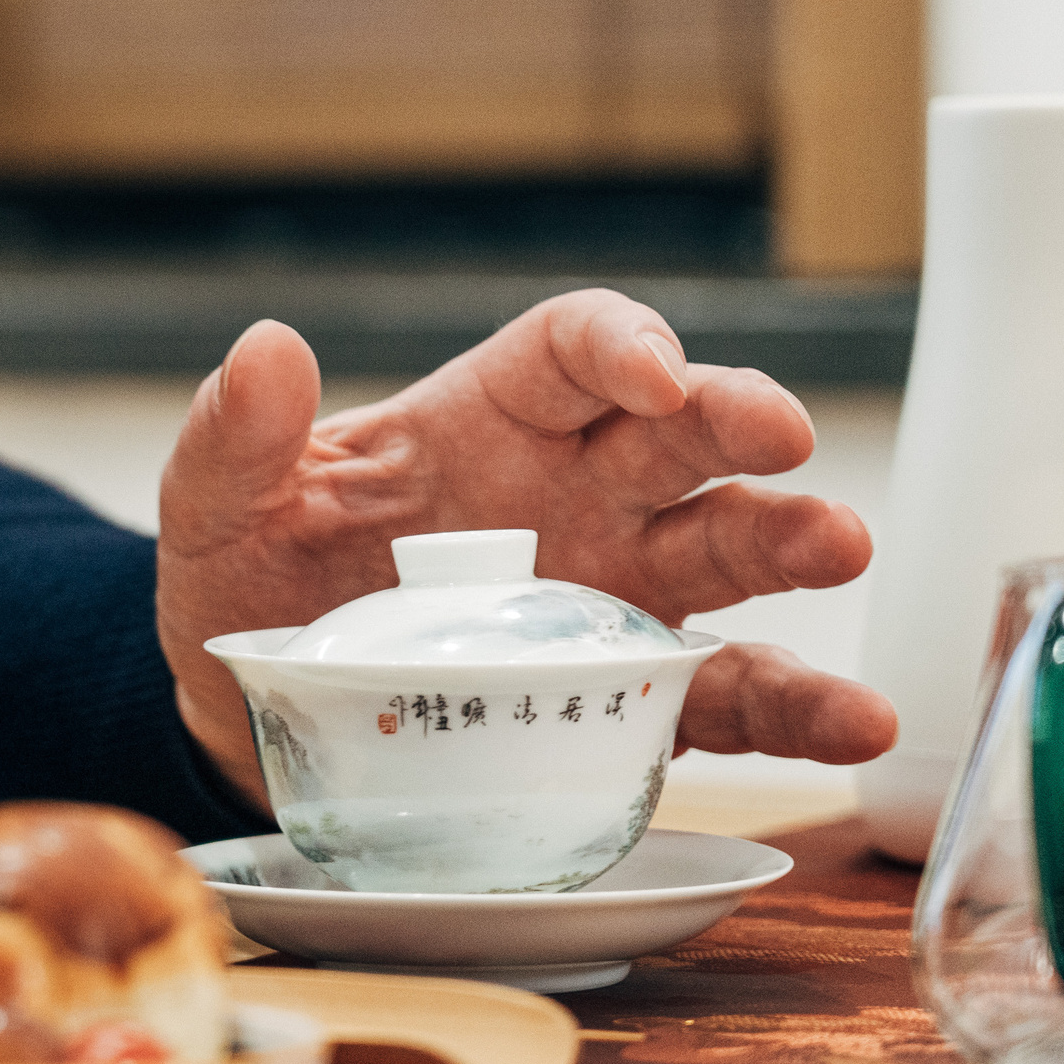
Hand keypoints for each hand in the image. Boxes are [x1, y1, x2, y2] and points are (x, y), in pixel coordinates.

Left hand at [156, 289, 895, 804]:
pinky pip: (721, 694)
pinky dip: (791, 707)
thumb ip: (234, 435)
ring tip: (842, 545)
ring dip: (789, 543)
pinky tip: (848, 719)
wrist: (249, 718)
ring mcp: (608, 596)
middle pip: (676, 434)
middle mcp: (570, 495)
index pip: (571, 352)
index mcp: (484, 421)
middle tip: (781, 438)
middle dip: (736, 421)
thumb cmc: (245, 584)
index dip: (619, 344)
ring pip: (722, 550)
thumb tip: (267, 349)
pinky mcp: (625, 701)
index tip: (646, 371)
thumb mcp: (214, 508)